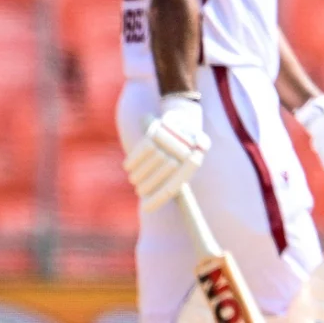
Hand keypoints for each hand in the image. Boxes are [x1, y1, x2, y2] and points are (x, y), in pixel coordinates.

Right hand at [124, 94, 209, 211]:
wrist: (184, 114)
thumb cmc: (183, 145)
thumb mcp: (187, 160)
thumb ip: (178, 178)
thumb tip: (158, 203)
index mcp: (195, 161)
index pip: (174, 186)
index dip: (158, 199)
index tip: (145, 209)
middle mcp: (187, 149)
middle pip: (161, 175)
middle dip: (147, 186)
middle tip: (139, 191)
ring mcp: (174, 138)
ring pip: (152, 162)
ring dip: (138, 174)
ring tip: (134, 180)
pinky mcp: (162, 129)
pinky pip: (144, 148)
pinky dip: (134, 160)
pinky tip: (128, 166)